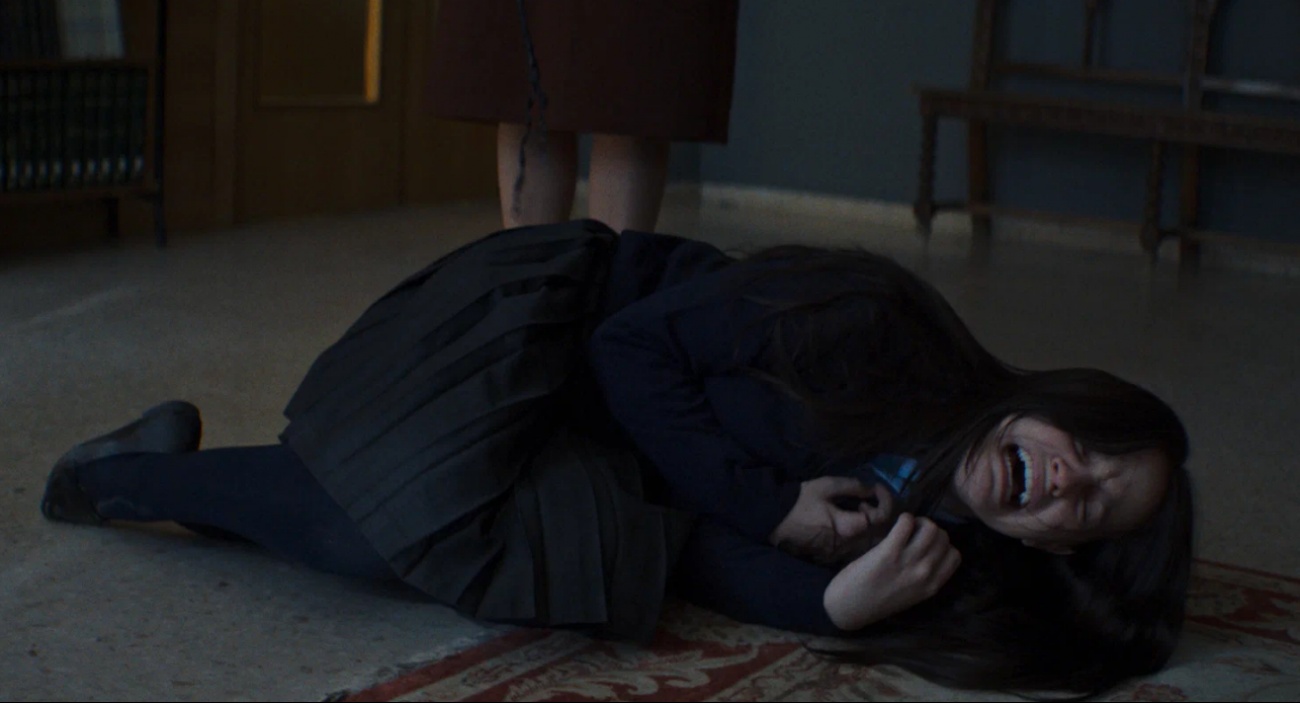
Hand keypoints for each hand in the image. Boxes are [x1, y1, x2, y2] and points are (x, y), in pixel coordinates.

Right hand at [769, 477, 893, 564]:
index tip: (876, 488)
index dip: (884, 500)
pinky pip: (850, 547)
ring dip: (866, 525)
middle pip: (875, 533)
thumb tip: (871, 489)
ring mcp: (836, 554)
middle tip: (865, 499)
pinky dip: (854, 534)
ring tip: (856, 509)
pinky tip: (844, 522)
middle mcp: (846, 545)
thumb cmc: (800, 500)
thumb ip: (853, 486)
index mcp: (848, 528)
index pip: (880, 518)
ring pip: (864, 542)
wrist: (772, 519)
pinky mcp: (827, 556)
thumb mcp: (827, 486)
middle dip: (877, 514)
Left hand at [822, 513, 961, 630]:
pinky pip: (907, 523)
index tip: (928, 544)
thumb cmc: (877, 600)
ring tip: (907, 528)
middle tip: (915, 533)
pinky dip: (905, 519)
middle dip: (931, 530)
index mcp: (932, 587)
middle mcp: (924, 574)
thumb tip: (929, 550)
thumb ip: (924, 577)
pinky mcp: (888, 552)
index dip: (943, 545)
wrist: (849, 608)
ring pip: (931, 528)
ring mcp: (907, 563)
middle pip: (943, 538)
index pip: (955, 556)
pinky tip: (896, 525)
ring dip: (919, 522)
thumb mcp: (911, 594)